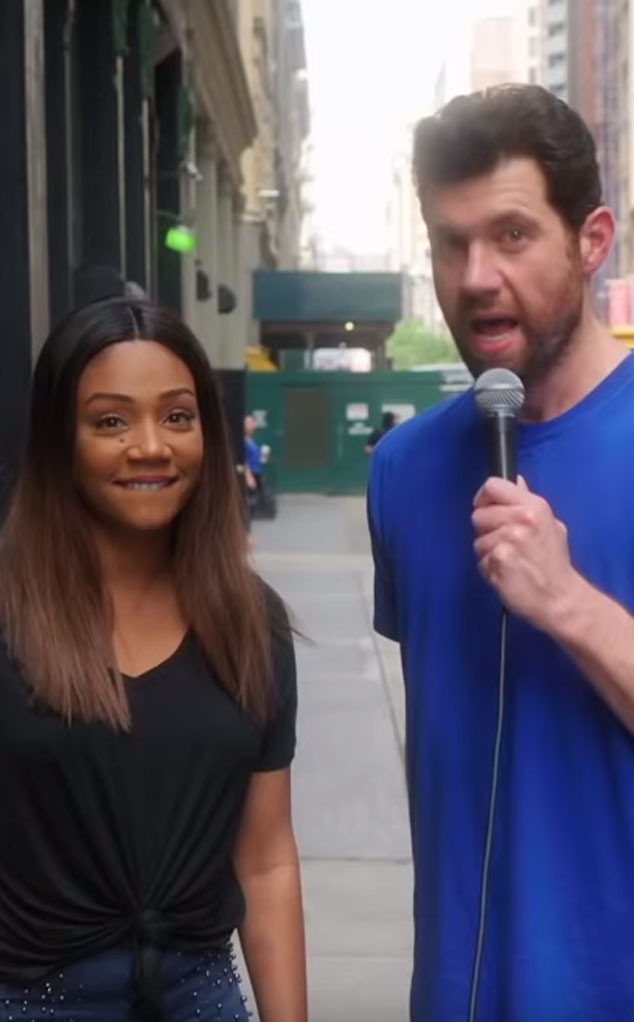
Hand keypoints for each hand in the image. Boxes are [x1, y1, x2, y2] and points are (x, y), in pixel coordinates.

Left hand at [472, 476, 579, 632]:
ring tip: (510, 561)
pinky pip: (480, 560)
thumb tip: (515, 481)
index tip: (488, 509)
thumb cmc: (553, 563)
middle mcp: (521, 519)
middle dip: (487, 530)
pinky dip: (489, 569)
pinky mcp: (499, 560)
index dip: (485, 498)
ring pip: (478, 540)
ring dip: (488, 553)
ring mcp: (509, 539)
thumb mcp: (550, 523)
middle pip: (479, 514)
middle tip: (506, 543)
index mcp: (534, 506)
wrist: (560, 598)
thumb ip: (527, 501)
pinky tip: (506, 573)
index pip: (493, 485)